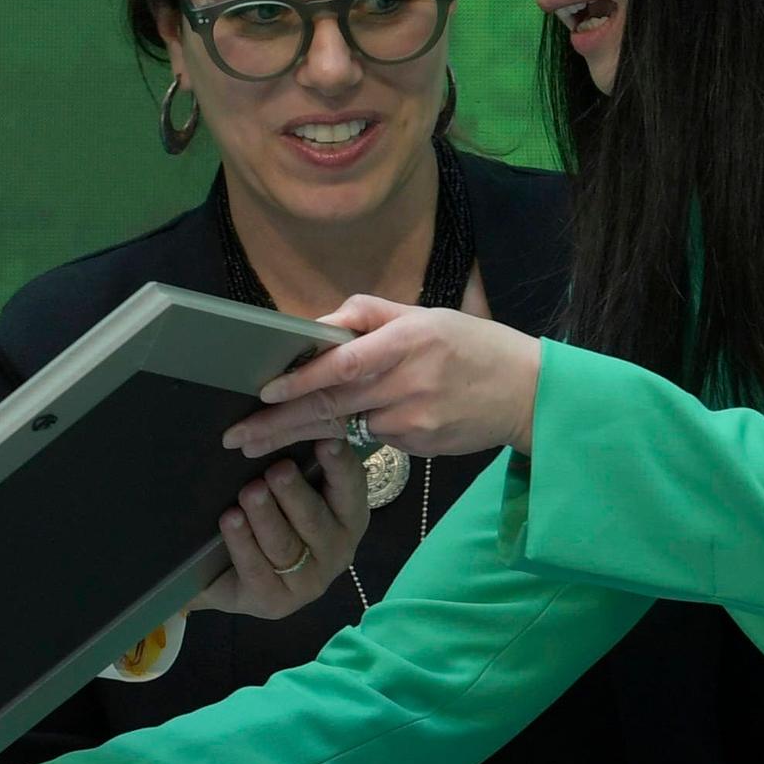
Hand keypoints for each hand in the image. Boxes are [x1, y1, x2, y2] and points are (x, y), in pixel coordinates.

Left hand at [189, 440, 368, 620]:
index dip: (339, 465)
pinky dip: (242, 542)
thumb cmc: (266, 522)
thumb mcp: (285, 492)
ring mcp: (309, 582)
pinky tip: (230, 520)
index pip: (351, 489)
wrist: (225, 575)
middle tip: (276, 469)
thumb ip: (298, 465)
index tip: (326, 441)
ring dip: (265, 516)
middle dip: (294, 494)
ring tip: (249, 492)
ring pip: (285, 545)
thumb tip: (297, 424)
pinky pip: (258, 569)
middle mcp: (338, 551)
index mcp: (349, 518)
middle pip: (316, 520)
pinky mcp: (276, 603)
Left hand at [231, 294, 544, 462]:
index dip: (302, 379)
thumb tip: (313, 327)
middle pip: (333, 405)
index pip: (345, 363)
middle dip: (278, 424)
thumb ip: (365, 316)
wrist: (527, 391)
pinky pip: (374, 440)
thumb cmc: (468, 345)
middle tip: (235, 437)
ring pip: (347, 427)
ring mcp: (415, 420)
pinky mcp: (420, 447)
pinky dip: (351, 435)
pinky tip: (333, 435)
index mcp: (409, 340)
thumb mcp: (422, 316)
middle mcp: (410, 382)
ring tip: (255, 443)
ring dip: (300, 436)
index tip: (264, 392)